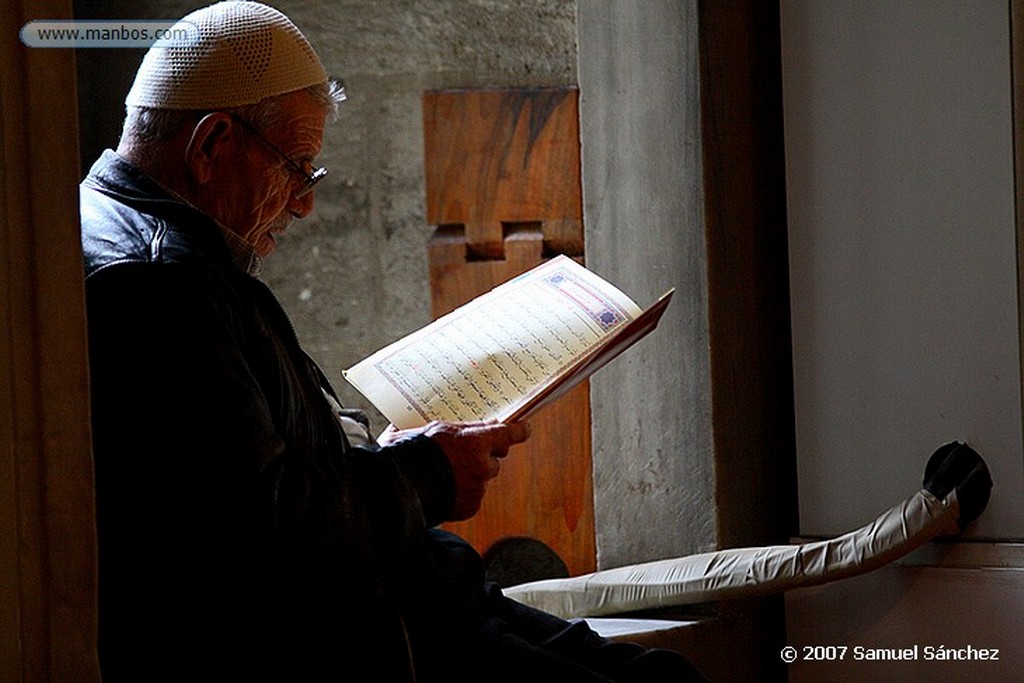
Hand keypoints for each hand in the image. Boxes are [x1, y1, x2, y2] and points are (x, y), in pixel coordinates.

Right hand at [379, 420, 530, 520]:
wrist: (401, 487)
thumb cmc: (411, 453)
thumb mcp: (428, 430)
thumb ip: (446, 429)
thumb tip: (447, 425)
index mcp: (475, 441)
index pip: (506, 434)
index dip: (517, 431)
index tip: (525, 429)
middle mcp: (482, 465)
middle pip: (493, 461)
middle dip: (483, 459)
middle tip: (465, 457)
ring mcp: (477, 488)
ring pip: (480, 481)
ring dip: (469, 479)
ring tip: (445, 477)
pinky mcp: (470, 507)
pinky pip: (471, 499)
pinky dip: (461, 496)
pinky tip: (443, 491)